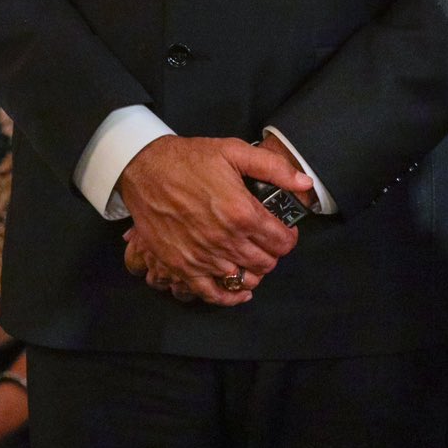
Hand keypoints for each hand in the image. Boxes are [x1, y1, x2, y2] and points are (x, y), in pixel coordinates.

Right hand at [115, 136, 305, 304]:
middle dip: (272, 253)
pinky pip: (213, 293)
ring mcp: (203, 256)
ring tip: (250, 257)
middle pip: (266, 263)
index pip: (282, 242)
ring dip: (252, 271)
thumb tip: (305, 183)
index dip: (288, 237)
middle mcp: (225, 240)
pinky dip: (229, 296)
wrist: (143, 169)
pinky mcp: (182, 266)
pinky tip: (238, 291)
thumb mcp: (233, 151)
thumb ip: (273, 168)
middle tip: (265, 241)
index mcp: (242, 212)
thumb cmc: (188, 159)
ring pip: (244, 279)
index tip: (283, 230)